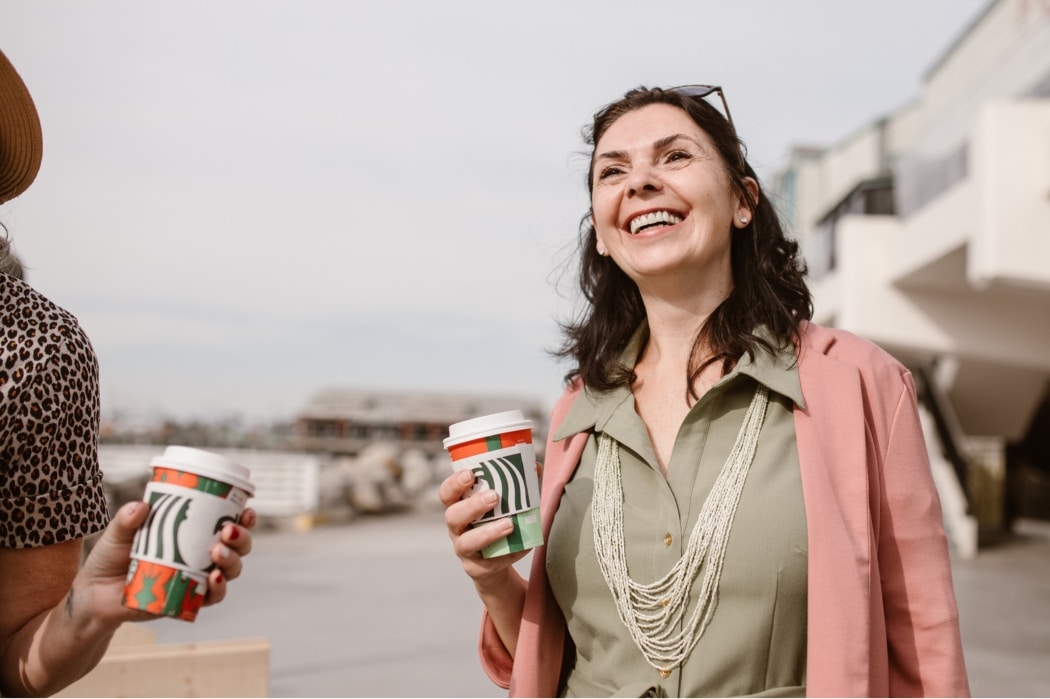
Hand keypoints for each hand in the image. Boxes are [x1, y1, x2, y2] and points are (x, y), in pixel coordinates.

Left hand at [72, 502, 256, 627]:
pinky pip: (212, 596)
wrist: (94, 596)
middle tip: (227, 531)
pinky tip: (214, 579)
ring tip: (217, 553)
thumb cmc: (110, 559)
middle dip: (242, 538)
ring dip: (232, 560)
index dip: (244, 519)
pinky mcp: (187, 600)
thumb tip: (140, 506)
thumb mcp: (117, 535)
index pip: (227, 524)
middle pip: (238, 547)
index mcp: (193, 535)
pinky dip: (218, 588)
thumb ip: (126, 520)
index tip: (246, 511)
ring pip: (231, 570)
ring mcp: (197, 578)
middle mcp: (201, 556)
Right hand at [438, 469, 528, 588]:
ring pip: (467, 543)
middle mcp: (457, 528)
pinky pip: (489, 563)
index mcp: (459, 507)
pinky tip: (524, 546)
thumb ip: (517, 485)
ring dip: (488, 533)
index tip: (470, 474)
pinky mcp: (477, 568)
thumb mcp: (502, 505)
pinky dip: (509, 554)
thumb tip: (536, 467)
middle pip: (452, 516)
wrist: (496, 564)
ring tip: (509, 525)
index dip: (454, 483)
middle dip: (472, 506)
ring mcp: (464, 550)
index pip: (446, 494)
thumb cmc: (497, 524)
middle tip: (493, 497)